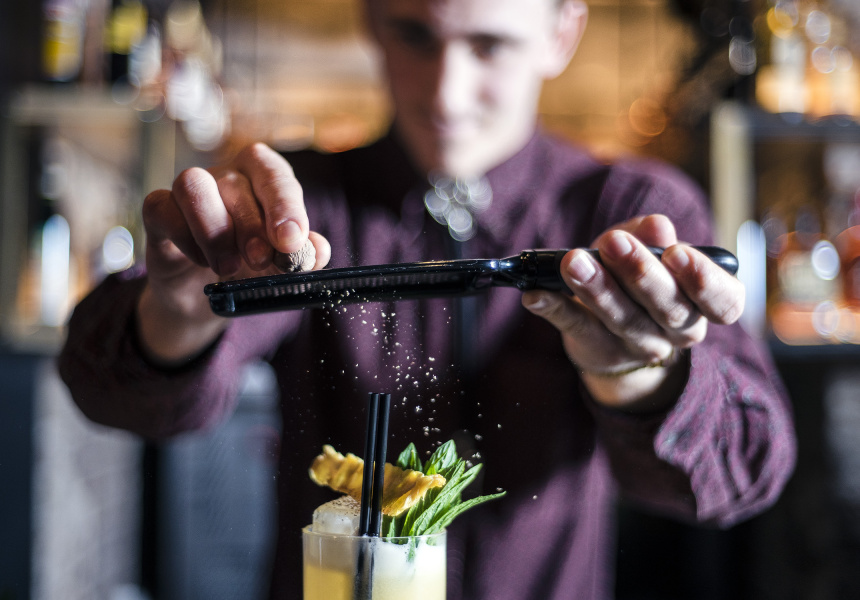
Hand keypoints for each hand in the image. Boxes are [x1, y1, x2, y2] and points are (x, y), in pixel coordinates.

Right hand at [137, 143, 330, 363]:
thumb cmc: (250, 268)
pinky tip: (200, 262)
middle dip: (251, 227)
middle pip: (235, 182)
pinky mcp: (159, 211)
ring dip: (214, 230)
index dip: (284, 204)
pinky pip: (162, 207)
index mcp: (262, 178)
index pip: (274, 173)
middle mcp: (226, 176)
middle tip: (260, 261)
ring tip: (229, 266)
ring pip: (193, 185)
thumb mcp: (280, 266)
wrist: (204, 296)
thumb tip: (318, 250)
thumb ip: (302, 256)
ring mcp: (189, 191)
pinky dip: (183, 238)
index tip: (291, 240)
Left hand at [522, 214, 743, 411]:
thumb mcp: (648, 251)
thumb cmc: (640, 280)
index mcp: (706, 305)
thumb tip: (657, 227)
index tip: (678, 253)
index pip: (723, 303)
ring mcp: (638, 345)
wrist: (617, 336)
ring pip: (622, 320)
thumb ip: (650, 237)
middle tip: (614, 243)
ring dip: (596, 288)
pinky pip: (576, 328)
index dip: (704, 281)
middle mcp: (679, 331)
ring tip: (573, 262)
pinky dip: (554, 309)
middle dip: (639, 273)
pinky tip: (536, 294)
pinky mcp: (596, 349)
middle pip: (667, 308)